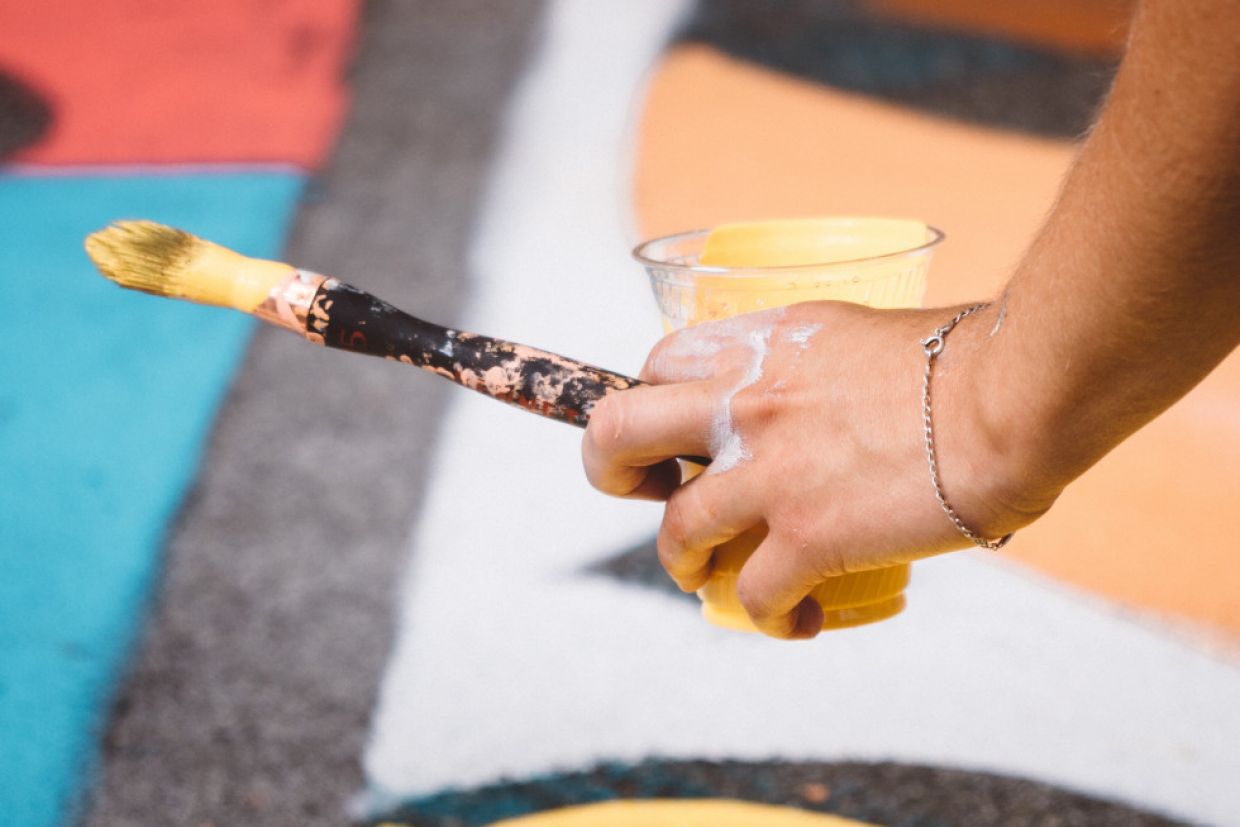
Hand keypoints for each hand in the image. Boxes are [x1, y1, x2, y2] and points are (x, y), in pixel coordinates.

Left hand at [582, 300, 1054, 638]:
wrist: (1010, 398)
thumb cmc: (968, 359)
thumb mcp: (864, 333)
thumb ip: (820, 364)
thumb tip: (830, 397)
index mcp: (758, 344)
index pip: (657, 362)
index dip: (652, 401)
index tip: (673, 431)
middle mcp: (744, 402)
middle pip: (615, 433)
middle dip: (608, 471)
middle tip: (643, 492)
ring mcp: (767, 472)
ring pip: (674, 532)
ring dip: (682, 562)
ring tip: (707, 575)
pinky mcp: (805, 537)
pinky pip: (751, 596)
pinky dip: (770, 618)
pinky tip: (798, 619)